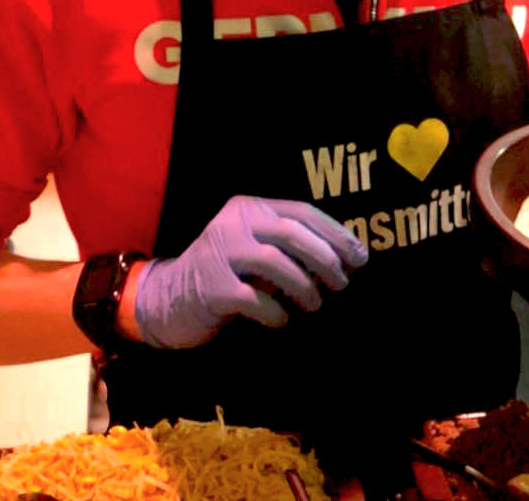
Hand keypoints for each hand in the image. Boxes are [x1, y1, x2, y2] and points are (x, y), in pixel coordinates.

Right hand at [134, 195, 367, 347]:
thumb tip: (344, 259)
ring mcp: (220, 254)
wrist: (168, 298)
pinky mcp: (212, 288)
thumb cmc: (226, 273)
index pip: (302, 212)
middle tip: (343, 282)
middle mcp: (234, 223)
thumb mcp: (254, 249)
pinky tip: (282, 320)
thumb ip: (288, 246)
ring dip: (305, 287)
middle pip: (292, 234)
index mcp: (249, 208)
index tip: (360, 256)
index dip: (336, 234)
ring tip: (315, 304)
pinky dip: (276, 313)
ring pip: (277, 263)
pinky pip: (256, 299)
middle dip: (326, 259)